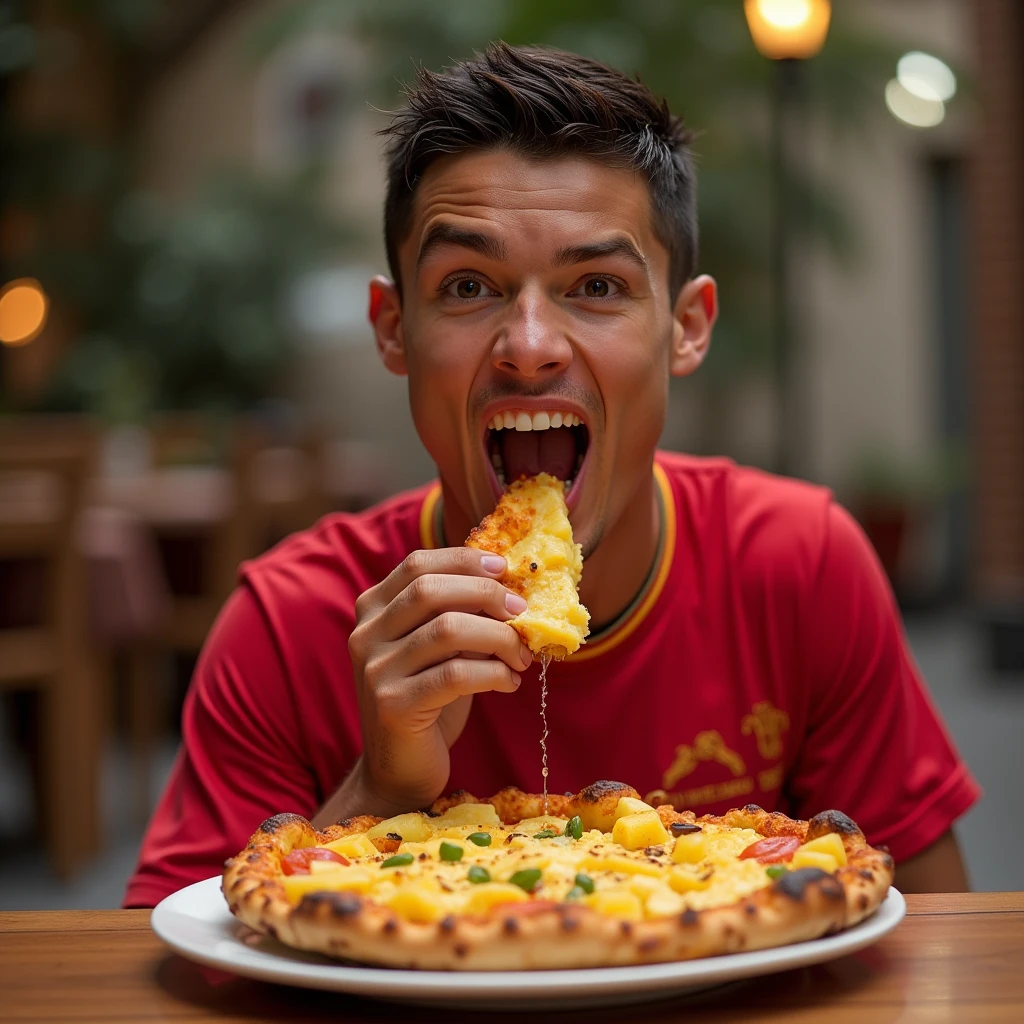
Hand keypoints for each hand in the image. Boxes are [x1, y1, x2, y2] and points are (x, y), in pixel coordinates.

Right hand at [342, 548, 531, 814]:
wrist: (400, 768)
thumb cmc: (429, 700)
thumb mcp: (440, 648)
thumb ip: (461, 613)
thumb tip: (512, 586)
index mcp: (372, 610)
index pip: (416, 565)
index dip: (463, 560)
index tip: (504, 568)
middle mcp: (366, 635)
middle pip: (430, 591)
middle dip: (485, 594)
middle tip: (522, 612)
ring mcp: (375, 671)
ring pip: (447, 631)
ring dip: (498, 638)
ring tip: (522, 655)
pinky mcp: (393, 705)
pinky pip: (454, 675)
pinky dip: (493, 674)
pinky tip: (510, 682)